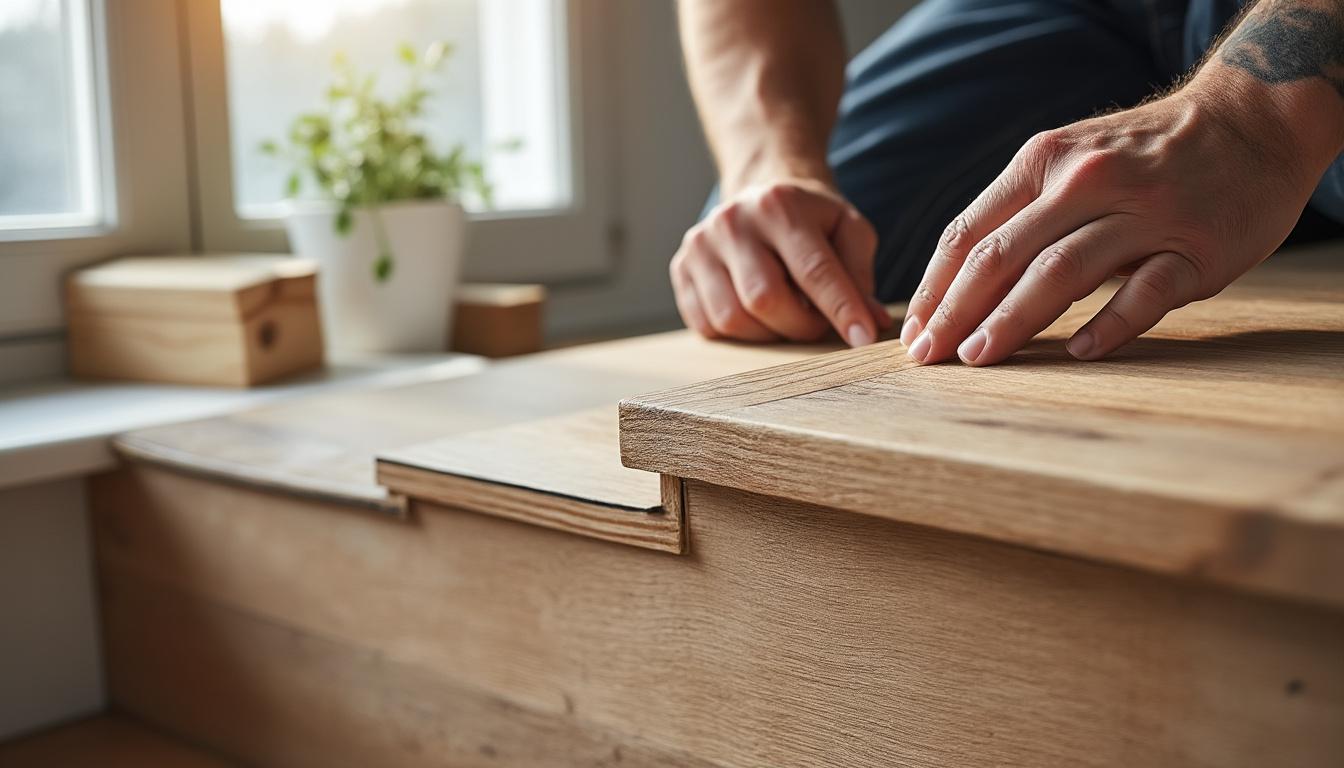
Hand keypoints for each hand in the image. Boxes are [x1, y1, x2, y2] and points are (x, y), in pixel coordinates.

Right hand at [671, 179, 891, 345]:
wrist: (760, 195)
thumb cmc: (810, 219)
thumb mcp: (847, 230)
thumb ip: (860, 274)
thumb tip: (872, 323)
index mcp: (779, 205)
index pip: (813, 269)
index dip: (840, 309)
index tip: (862, 339)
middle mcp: (732, 221)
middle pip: (765, 299)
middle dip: (799, 325)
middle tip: (816, 322)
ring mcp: (700, 245)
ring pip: (733, 319)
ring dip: (768, 333)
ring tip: (786, 315)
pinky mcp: (680, 268)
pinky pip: (707, 325)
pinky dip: (739, 332)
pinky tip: (755, 313)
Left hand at [899, 83, 1325, 365]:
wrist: (1252, 121)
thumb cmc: (1143, 155)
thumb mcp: (1071, 160)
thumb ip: (1020, 212)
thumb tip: (954, 285)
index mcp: (1045, 162)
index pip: (969, 232)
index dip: (934, 287)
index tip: (912, 331)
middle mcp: (1087, 182)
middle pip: (1001, 256)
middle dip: (956, 312)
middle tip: (928, 357)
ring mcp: (1144, 215)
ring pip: (1059, 273)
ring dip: (1011, 321)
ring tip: (977, 358)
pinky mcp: (1195, 249)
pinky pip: (1143, 293)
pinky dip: (1108, 325)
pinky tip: (1078, 353)